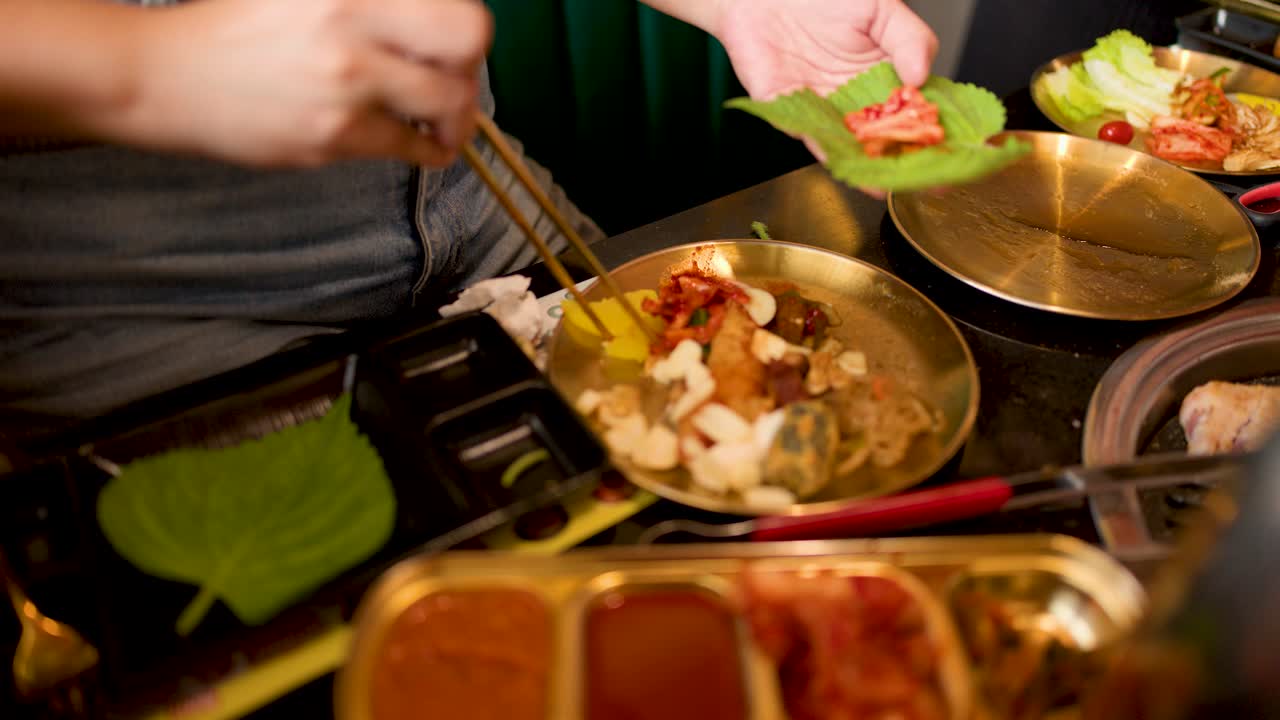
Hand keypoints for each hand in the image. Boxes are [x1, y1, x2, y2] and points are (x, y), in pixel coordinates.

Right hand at [127, 0, 491, 167]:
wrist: (169, 77)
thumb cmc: (241, 29)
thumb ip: (374, 4)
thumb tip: (438, 20)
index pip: (455, 4)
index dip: (465, 28)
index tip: (454, 46)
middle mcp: (353, 18)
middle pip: (468, 39)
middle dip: (472, 67)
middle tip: (457, 83)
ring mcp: (346, 79)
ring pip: (448, 102)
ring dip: (456, 120)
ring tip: (443, 126)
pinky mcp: (335, 133)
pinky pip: (409, 147)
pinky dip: (427, 151)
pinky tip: (421, 147)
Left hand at [712, 0, 936, 196]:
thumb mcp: (883, 9)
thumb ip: (910, 39)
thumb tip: (921, 77)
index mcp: (879, 79)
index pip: (910, 113)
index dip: (931, 134)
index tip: (952, 151)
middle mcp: (850, 100)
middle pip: (880, 139)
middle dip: (903, 162)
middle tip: (930, 180)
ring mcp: (819, 106)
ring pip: (845, 145)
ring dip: (864, 167)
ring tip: (886, 184)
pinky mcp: (784, 106)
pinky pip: (804, 131)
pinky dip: (824, 146)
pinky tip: (843, 159)